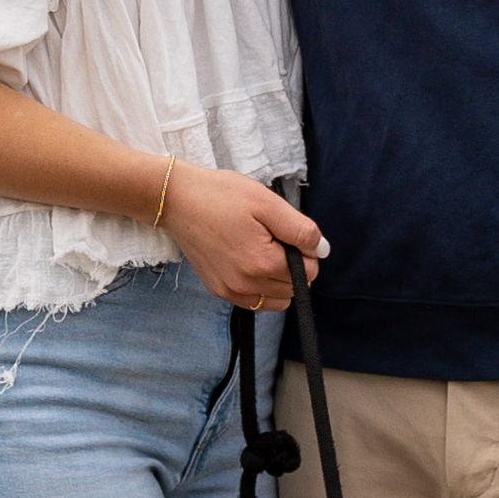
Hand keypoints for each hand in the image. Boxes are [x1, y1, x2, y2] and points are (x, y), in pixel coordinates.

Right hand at [169, 166, 326, 310]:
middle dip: (293, 265)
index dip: (305, 250)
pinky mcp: (218, 290)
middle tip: (272, 236)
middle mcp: (246, 285)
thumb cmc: (221, 195)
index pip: (309, 272)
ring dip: (279, 280)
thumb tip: (322, 251)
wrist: (176, 200)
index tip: (285, 231)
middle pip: (294, 288)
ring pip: (276, 299)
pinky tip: (250, 262)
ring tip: (262, 249)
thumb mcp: (267, 203)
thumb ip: (300, 230)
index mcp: (262, 264)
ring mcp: (230, 291)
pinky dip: (261, 288)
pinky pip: (254, 302)